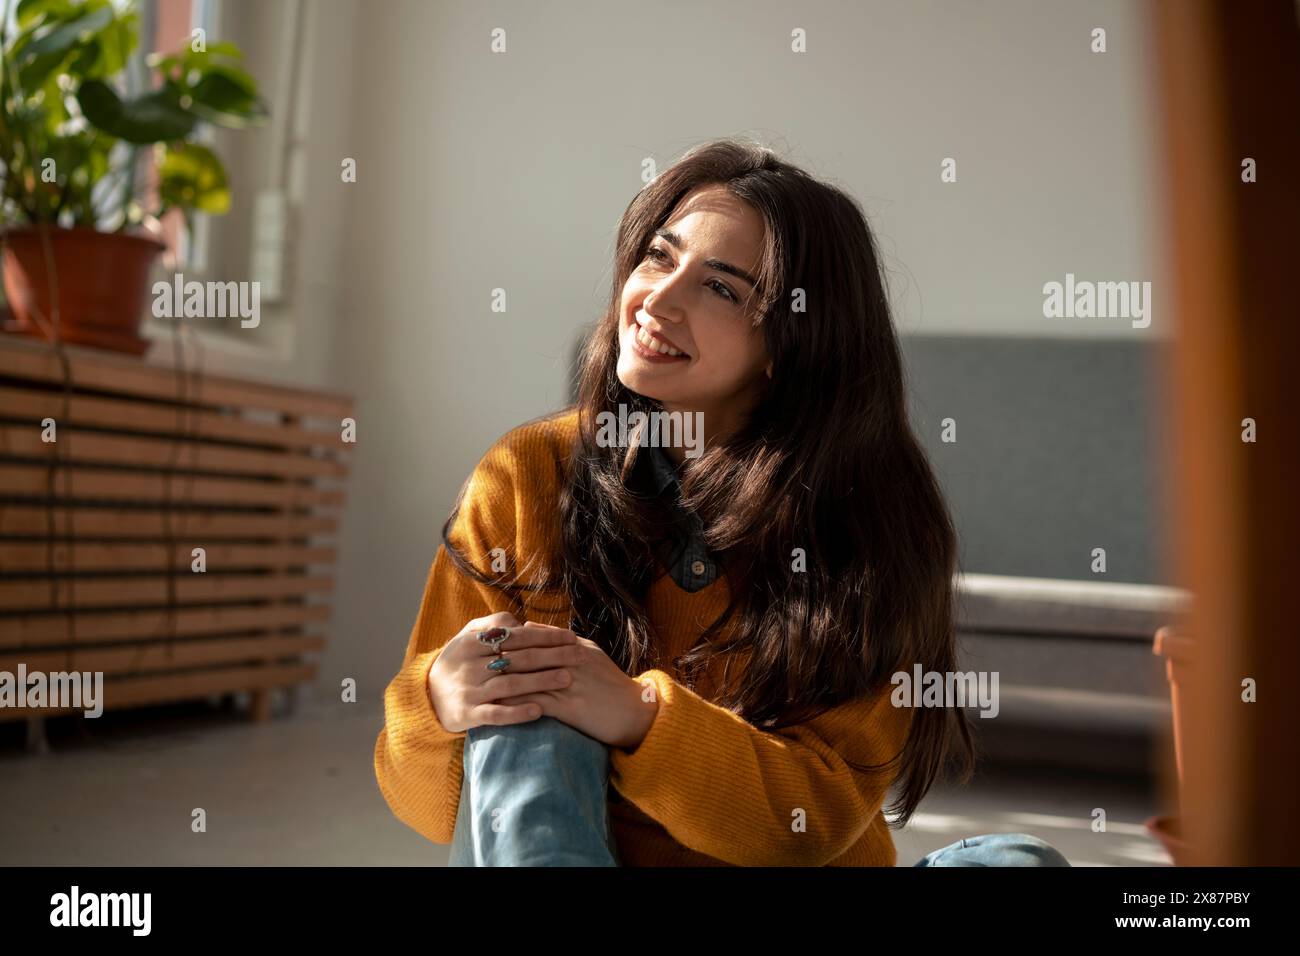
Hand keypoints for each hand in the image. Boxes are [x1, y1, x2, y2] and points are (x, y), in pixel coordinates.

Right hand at [426, 612, 579, 732]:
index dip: (545, 636)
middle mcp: (471, 665)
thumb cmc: (458, 661)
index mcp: (472, 642)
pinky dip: (517, 713)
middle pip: (518, 659)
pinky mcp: (468, 715)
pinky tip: (538, 711)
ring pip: (510, 685)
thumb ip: (493, 624)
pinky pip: (495, 714)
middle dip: (552, 656)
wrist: (426, 695)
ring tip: (568, 679)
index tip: (570, 637)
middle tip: (579, 656)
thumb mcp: (467, 635)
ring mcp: (470, 690)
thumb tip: (522, 622)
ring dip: (541, 682)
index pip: (516, 637)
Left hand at [493, 621, 659, 749]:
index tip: (490, 639)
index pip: (537, 636)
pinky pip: (534, 703)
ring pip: (527, 677)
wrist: (635, 712)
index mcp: (576, 646)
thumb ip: (565, 642)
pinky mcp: (568, 707)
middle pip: (527, 653)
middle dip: (499, 655)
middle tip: (475, 657)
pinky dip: (513, 703)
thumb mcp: (594, 655)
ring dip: (500, 678)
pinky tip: (496, 706)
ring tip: (477, 681)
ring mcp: (569, 683)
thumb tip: (534, 628)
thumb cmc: (614, 686)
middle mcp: (570, 660)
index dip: (511, 638)